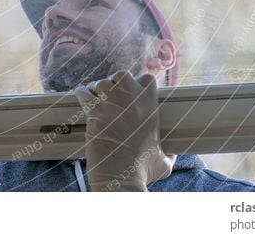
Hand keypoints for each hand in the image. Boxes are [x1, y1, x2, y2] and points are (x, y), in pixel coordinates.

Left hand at [74, 71, 173, 191]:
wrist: (121, 178)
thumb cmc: (143, 171)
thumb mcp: (165, 159)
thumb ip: (168, 150)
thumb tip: (172, 152)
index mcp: (151, 106)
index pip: (147, 79)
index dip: (139, 83)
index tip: (133, 91)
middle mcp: (132, 99)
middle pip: (122, 76)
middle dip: (116, 83)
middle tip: (112, 95)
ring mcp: (111, 103)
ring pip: (101, 83)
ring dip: (98, 89)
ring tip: (96, 99)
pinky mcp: (93, 111)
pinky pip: (83, 92)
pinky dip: (81, 93)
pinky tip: (81, 96)